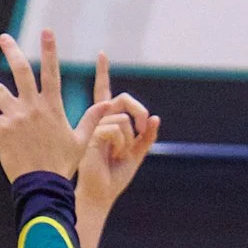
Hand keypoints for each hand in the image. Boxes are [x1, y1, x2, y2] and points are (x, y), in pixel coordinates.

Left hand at [0, 31, 124, 181]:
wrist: (43, 185)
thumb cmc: (63, 164)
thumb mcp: (81, 140)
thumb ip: (91, 119)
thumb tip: (108, 103)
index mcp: (52, 107)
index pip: (51, 72)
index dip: (49, 50)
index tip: (47, 31)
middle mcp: (32, 107)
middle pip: (21, 72)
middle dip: (12, 52)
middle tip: (3, 37)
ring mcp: (15, 118)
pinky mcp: (0, 130)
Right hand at [75, 54, 158, 219]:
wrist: (101, 193)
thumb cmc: (116, 175)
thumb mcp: (138, 153)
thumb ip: (147, 136)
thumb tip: (156, 118)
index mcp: (108, 122)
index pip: (105, 91)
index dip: (102, 72)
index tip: (101, 54)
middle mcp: (99, 120)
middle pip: (123, 99)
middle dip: (140, 112)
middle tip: (144, 129)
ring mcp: (94, 127)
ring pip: (124, 119)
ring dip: (130, 140)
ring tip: (119, 155)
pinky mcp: (91, 135)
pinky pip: (116, 130)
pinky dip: (122, 145)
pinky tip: (113, 156)